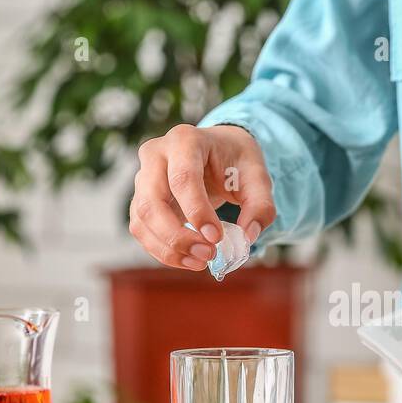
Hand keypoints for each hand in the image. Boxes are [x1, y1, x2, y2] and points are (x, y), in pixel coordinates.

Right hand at [129, 124, 275, 270]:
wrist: (218, 152)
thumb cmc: (236, 161)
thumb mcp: (258, 176)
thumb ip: (260, 205)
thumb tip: (247, 236)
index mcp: (185, 140)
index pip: (183, 178)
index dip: (197, 212)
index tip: (217, 238)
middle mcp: (155, 154)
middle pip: (152, 202)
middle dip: (178, 236)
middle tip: (209, 255)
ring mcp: (142, 178)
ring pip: (142, 220)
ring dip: (168, 248)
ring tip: (200, 262)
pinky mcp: (141, 200)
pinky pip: (142, 230)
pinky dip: (162, 250)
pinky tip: (188, 259)